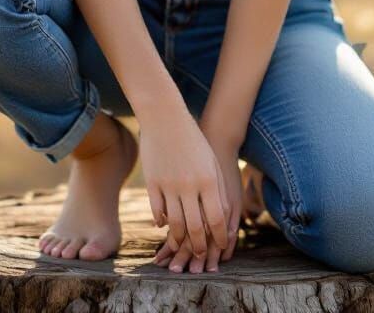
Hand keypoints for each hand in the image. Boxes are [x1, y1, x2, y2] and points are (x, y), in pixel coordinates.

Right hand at [152, 135, 241, 272]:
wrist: (165, 117)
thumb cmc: (194, 139)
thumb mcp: (211, 162)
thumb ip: (218, 189)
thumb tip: (221, 218)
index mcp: (208, 180)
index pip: (217, 219)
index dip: (220, 237)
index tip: (222, 246)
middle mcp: (189, 185)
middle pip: (196, 228)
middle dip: (200, 247)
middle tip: (201, 255)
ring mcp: (169, 185)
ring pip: (175, 224)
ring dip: (179, 239)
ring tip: (182, 243)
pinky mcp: (152, 183)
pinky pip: (157, 211)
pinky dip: (161, 222)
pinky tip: (163, 225)